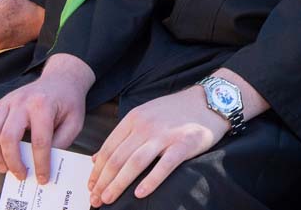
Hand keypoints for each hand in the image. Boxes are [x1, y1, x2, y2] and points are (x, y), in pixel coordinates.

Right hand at [0, 54, 92, 183]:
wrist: (60, 79)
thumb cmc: (68, 102)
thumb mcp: (74, 122)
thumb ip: (61, 142)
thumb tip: (45, 164)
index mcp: (44, 105)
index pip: (39, 141)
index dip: (40, 163)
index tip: (42, 178)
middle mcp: (22, 101)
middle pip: (8, 137)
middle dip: (12, 161)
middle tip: (20, 175)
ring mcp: (8, 101)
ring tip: (4, 168)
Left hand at [87, 86, 227, 204]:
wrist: (209, 101)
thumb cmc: (176, 111)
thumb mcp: (145, 115)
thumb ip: (122, 136)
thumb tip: (95, 158)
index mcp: (134, 118)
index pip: (108, 149)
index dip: (96, 171)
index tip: (90, 187)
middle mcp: (146, 126)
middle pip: (118, 158)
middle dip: (103, 182)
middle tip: (95, 199)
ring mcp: (165, 135)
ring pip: (134, 163)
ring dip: (118, 184)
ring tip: (108, 199)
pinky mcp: (183, 144)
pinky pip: (164, 165)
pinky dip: (151, 181)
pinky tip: (140, 194)